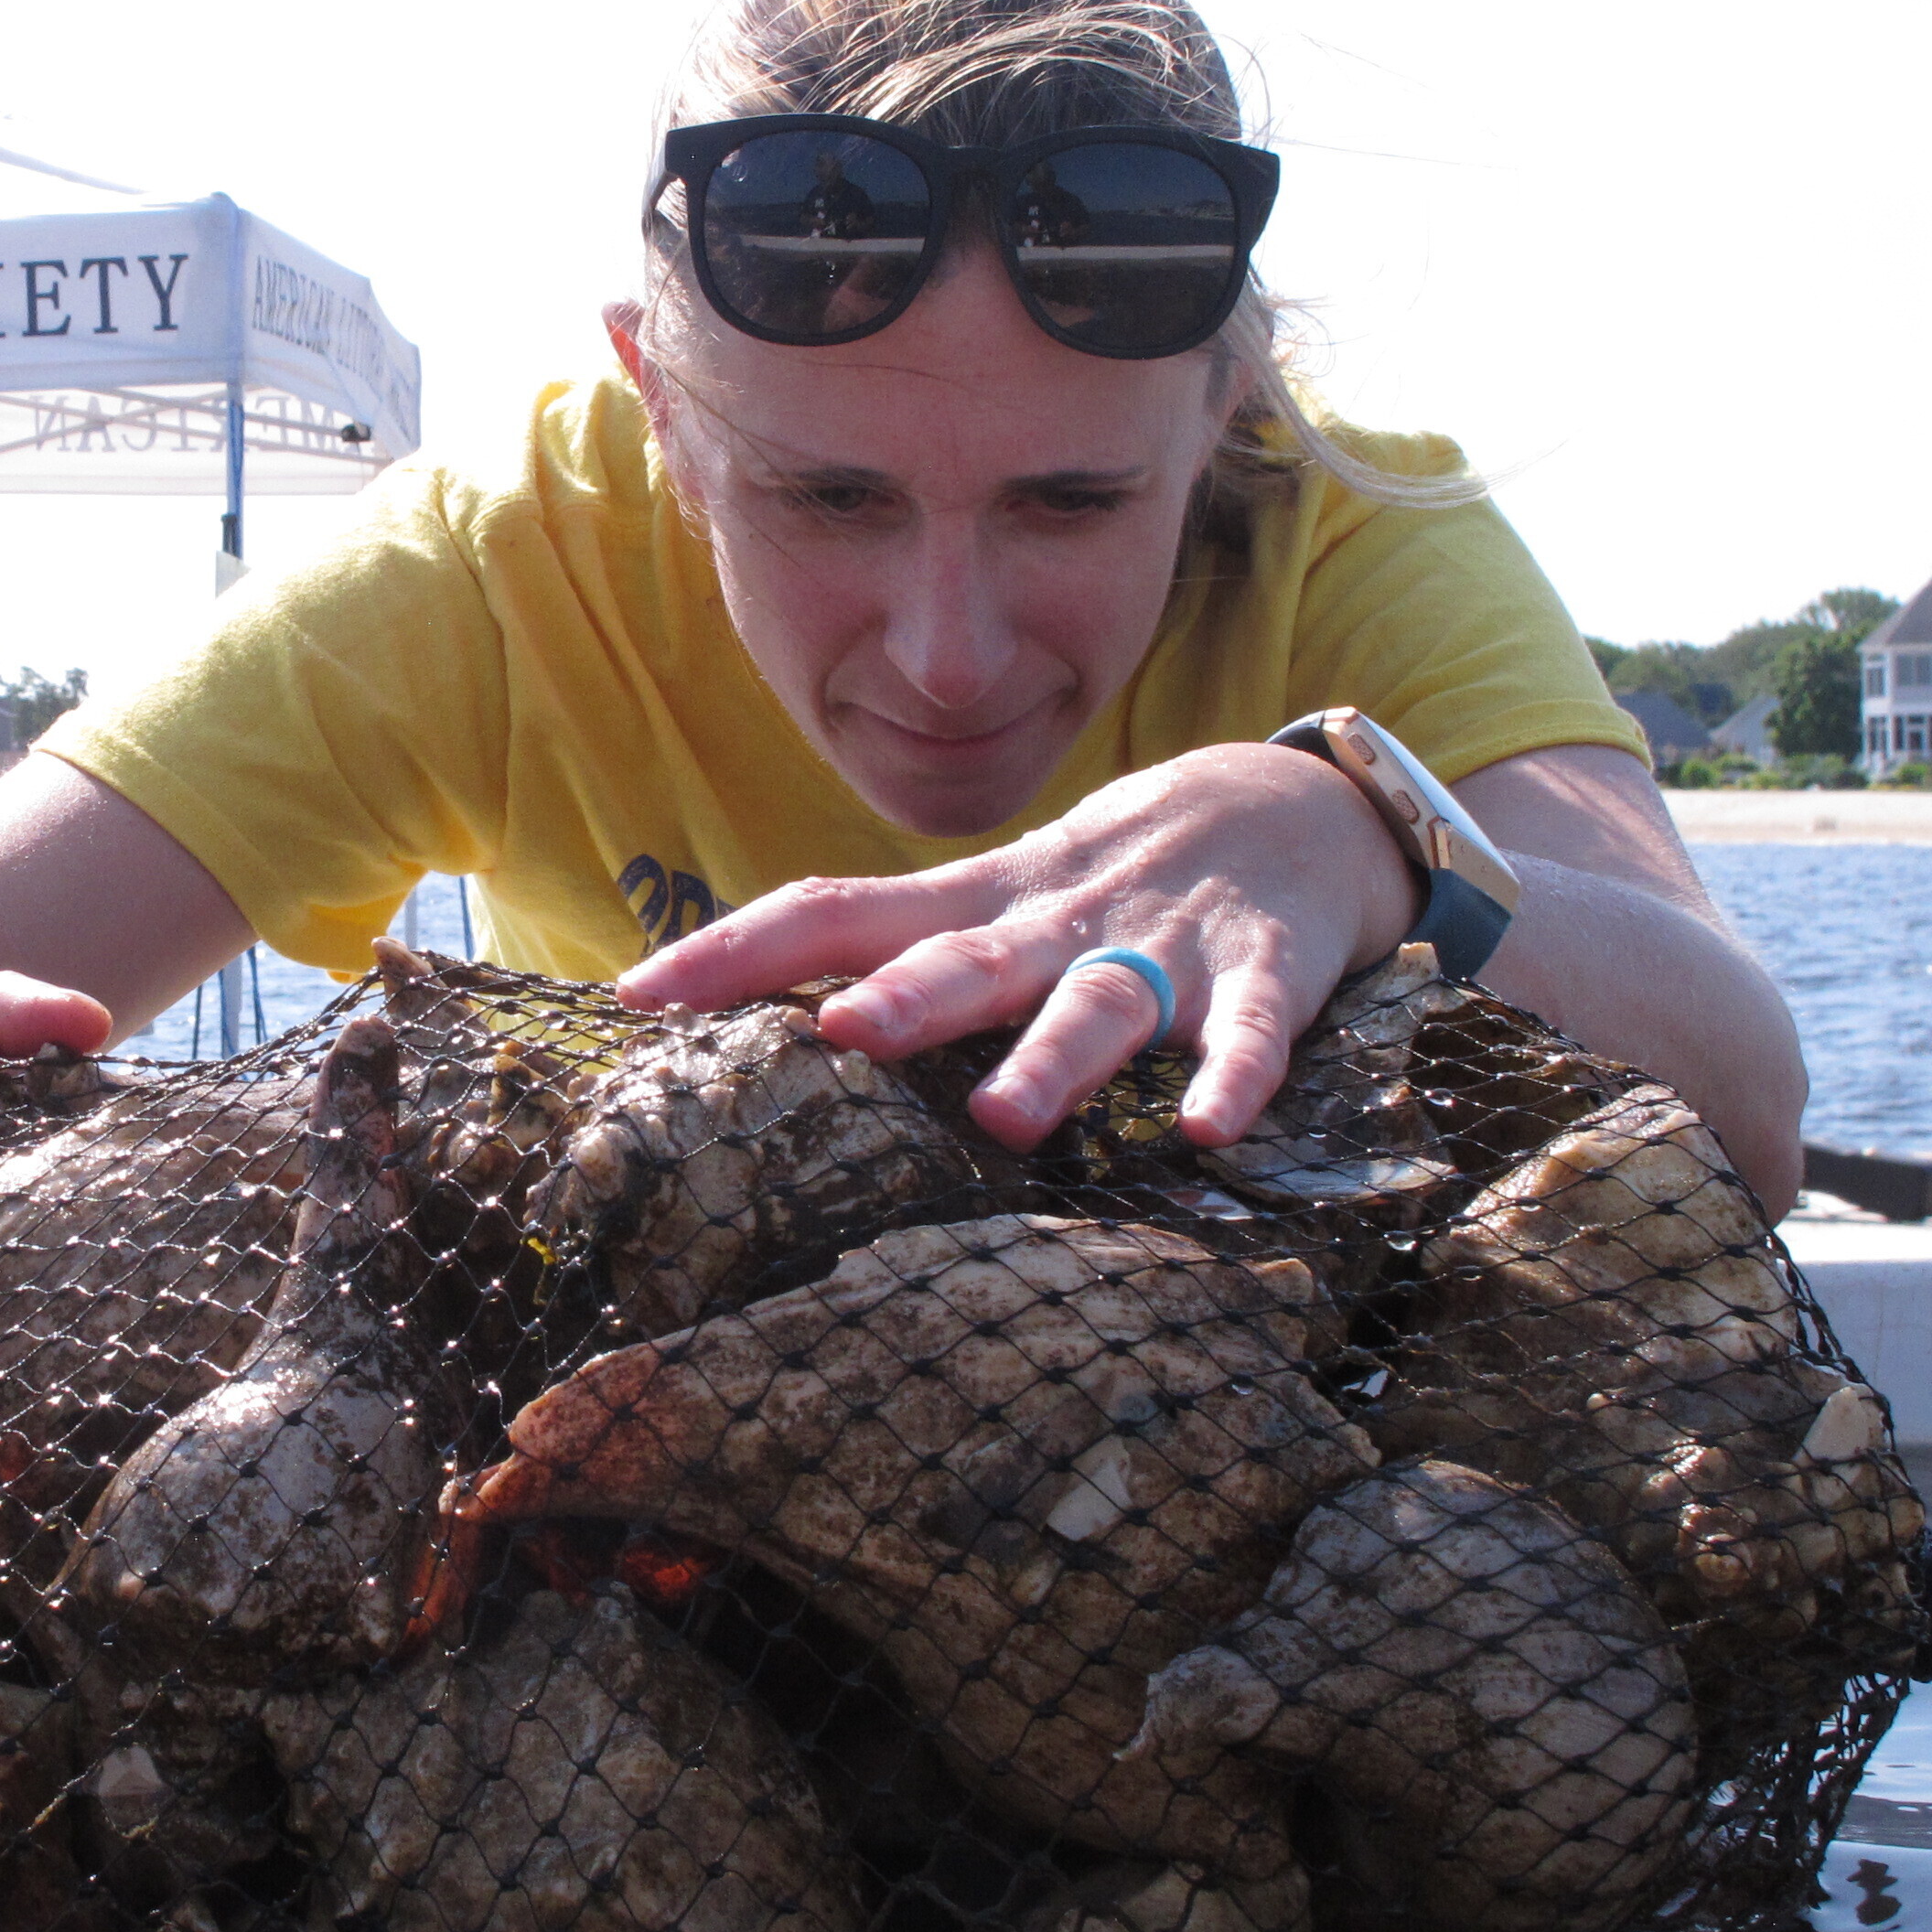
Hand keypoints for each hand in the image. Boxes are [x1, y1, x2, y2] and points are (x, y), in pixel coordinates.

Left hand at [614, 744, 1421, 1152]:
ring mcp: (1161, 945)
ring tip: (1004, 1116)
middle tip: (845, 1035)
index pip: (838, 913)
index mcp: (976, 907)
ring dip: (1053, 1055)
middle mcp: (1054, 921)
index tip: (638, 994)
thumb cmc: (1111, 878)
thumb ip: (896, 955)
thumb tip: (755, 1018)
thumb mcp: (996, 904)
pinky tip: (1209, 1128)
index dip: (740, 950)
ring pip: (1100, 999)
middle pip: (967, 956)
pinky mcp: (1264, 971)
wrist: (1293, 802)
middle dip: (908, 997)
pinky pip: (1250, 1030)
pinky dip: (1234, 1074)